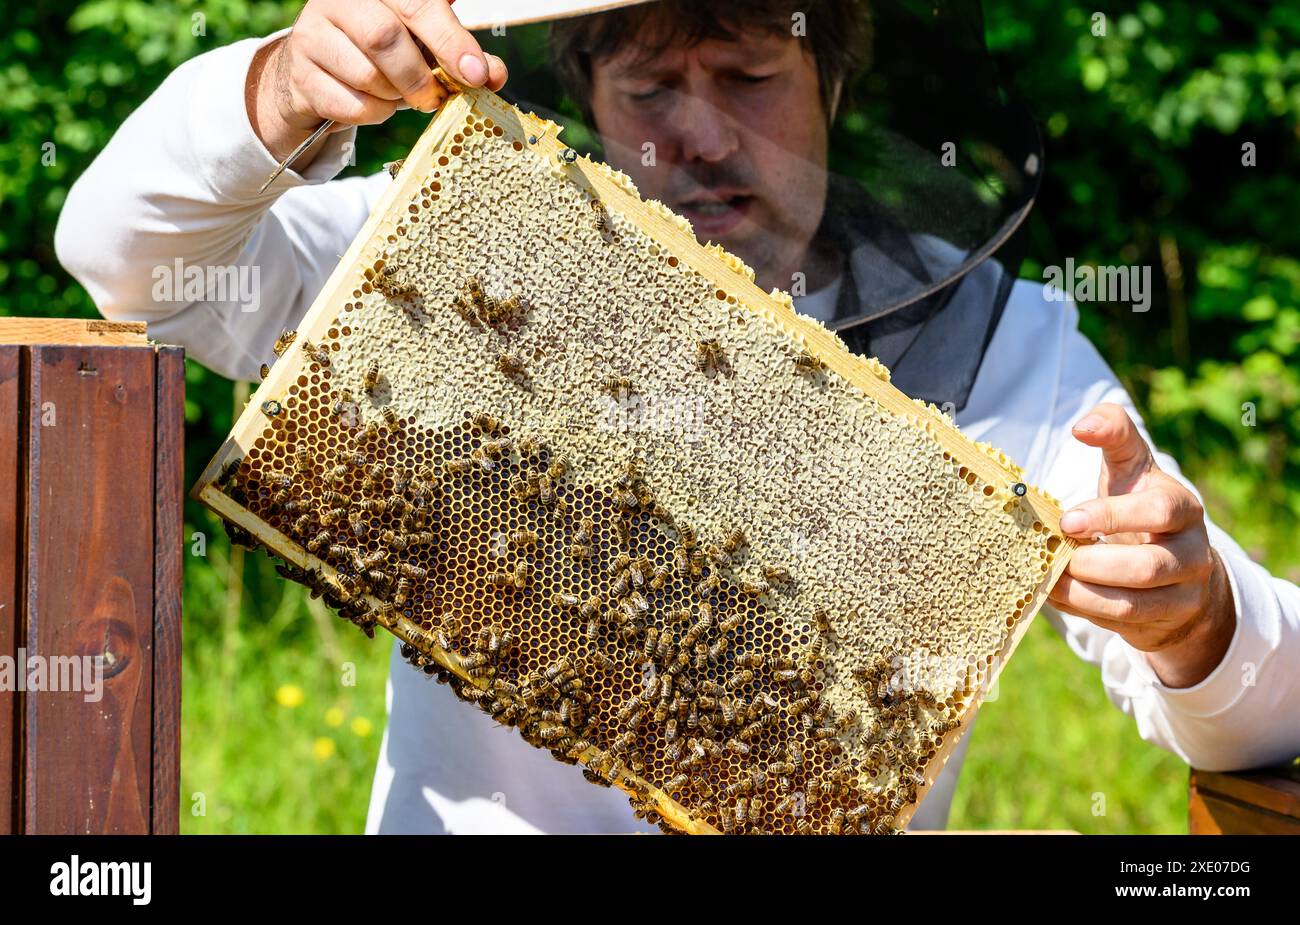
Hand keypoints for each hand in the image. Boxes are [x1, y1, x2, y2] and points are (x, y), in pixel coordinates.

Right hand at [248, 0, 507, 163]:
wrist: (318, 72)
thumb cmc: (381, 52)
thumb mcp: (423, 44)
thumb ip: (460, 55)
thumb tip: (494, 74)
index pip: (418, 4)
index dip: (451, 40)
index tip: (477, 74)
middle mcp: (339, 0)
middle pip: (385, 37)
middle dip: (420, 77)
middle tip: (435, 97)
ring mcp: (313, 34)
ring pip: (367, 75)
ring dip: (395, 97)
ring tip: (398, 94)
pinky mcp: (300, 73)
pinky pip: (350, 104)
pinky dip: (374, 114)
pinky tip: (375, 103)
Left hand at [1048, 403, 1236, 687]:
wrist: (1179, 571)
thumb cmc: (1140, 507)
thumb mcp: (1131, 467)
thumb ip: (1114, 434)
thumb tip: (1083, 425)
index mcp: (1181, 506)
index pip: (1159, 508)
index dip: (1112, 513)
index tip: (1068, 516)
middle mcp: (1190, 550)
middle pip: (1149, 564)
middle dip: (1095, 562)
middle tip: (1058, 546)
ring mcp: (1183, 589)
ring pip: (1135, 600)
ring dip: (1084, 588)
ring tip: (1049, 572)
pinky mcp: (1168, 618)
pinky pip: (1123, 619)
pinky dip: (1083, 606)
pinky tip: (1055, 591)